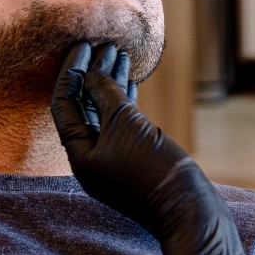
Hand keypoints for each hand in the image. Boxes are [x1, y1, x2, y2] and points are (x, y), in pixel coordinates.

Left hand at [51, 42, 250, 254]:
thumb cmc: (154, 170)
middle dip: (92, 74)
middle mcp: (92, 158)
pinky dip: (126, 101)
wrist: (189, 210)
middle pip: (83, 107)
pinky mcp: (135, 160)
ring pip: (105, 114)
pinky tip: (133, 84)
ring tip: (120, 54)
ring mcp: (114, 160)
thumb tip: (94, 75)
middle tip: (103, 44)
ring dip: (110, 84)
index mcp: (80, 154)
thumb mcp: (127, 125)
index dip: (72, 71)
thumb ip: (107, 96)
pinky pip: (122, 124)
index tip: (84, 45)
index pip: (64, 104)